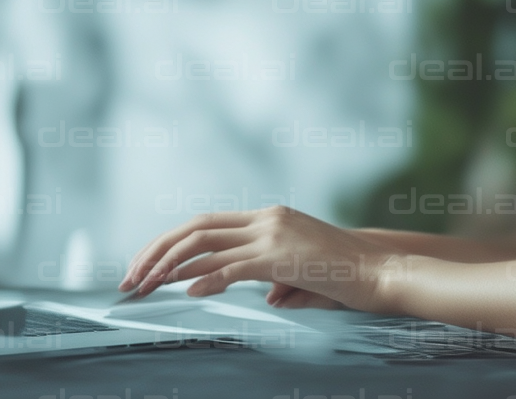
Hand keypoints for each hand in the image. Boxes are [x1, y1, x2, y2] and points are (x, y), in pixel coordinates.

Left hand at [118, 205, 394, 311]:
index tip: (148, 267)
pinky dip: (205, 279)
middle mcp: (267, 218)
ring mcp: (273, 234)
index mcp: (270, 217)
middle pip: (196, 228)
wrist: (383, 270)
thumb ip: (282, 281)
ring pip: (205, 243)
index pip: (208, 224)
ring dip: (168, 266)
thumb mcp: (308, 272)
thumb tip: (270, 297)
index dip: (172, 244)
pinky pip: (231, 267)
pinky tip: (188, 294)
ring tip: (146, 285)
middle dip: (157, 251)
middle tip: (132, 278)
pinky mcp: (281, 257)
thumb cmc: (350, 275)